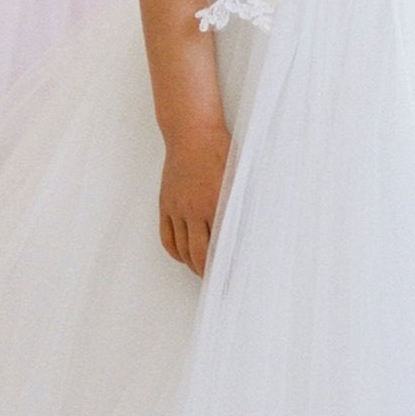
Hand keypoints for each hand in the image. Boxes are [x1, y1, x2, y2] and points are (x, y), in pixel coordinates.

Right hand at [159, 122, 229, 277]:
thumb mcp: (240, 177)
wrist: (192, 133)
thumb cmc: (220, 151)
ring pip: (182, 250)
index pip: (224, 246)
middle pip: (200, 255)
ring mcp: (177, 208)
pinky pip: (167, 238)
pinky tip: (184, 257)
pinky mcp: (166, 205)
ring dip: (193, 265)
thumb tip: (249, 230)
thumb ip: (241, 205)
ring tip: (204, 271)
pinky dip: (176, 253)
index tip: (234, 277)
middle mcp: (195, 209)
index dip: (229, 265)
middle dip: (210, 274)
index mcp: (218, 203)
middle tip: (219, 282)